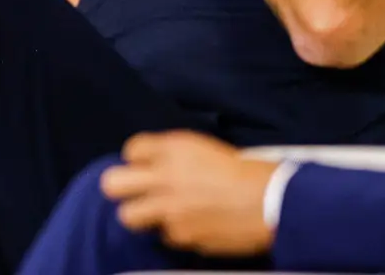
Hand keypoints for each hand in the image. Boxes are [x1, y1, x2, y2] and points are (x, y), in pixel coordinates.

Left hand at [100, 131, 279, 257]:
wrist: (272, 201)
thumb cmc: (246, 172)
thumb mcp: (204, 149)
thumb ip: (173, 156)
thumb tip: (152, 167)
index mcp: (173, 148)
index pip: (131, 150)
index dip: (137, 161)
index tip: (145, 168)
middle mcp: (164, 176)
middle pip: (112, 183)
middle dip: (120, 188)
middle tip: (135, 194)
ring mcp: (169, 208)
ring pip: (128, 216)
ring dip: (142, 216)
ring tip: (159, 215)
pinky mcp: (181, 234)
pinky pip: (166, 236)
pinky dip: (177, 233)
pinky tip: (195, 226)